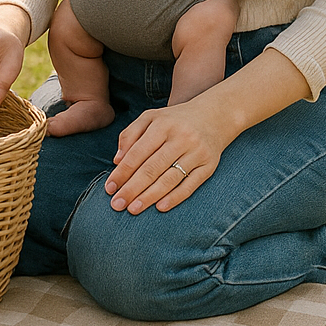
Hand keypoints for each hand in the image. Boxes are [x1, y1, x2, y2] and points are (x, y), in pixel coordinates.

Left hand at [103, 94, 242, 214]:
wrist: (215, 116)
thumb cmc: (175, 120)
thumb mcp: (151, 118)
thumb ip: (130, 135)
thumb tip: (117, 161)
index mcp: (162, 124)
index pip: (138, 152)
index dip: (122, 172)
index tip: (110, 188)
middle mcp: (181, 138)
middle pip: (152, 168)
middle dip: (132, 188)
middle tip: (117, 204)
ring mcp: (196, 152)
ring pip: (170, 178)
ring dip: (150, 196)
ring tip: (134, 209)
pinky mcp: (209, 165)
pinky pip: (191, 185)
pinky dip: (175, 197)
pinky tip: (160, 207)